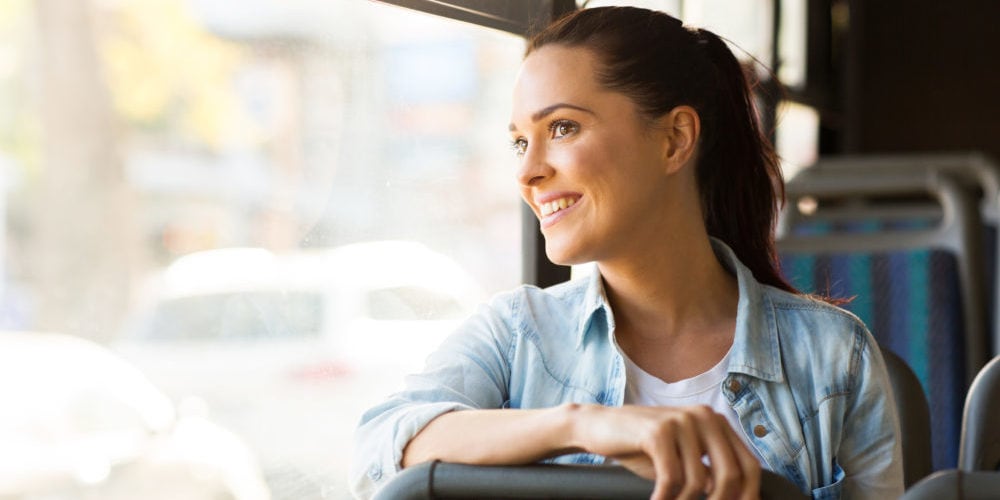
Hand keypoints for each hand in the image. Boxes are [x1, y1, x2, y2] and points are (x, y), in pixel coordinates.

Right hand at [571, 404, 759, 499]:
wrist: (599, 426)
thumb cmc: (643, 447)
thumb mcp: (684, 461)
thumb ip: (711, 474)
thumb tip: (738, 499)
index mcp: (716, 422)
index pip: (750, 465)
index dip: (749, 496)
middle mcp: (704, 416)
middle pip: (732, 475)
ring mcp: (681, 420)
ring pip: (698, 481)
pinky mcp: (659, 431)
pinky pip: (672, 478)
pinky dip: (665, 498)